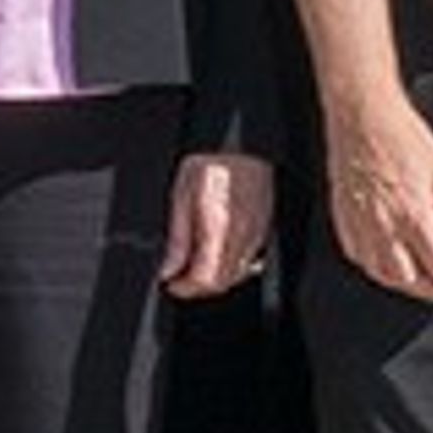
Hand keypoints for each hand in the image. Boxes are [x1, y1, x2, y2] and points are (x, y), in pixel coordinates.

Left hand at [160, 150, 276, 299]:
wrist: (241, 143)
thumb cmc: (211, 161)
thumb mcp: (182, 195)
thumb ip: (177, 238)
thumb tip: (169, 268)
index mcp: (218, 228)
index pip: (205, 279)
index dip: (185, 288)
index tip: (171, 284)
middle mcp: (241, 236)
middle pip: (221, 282)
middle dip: (198, 288)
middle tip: (179, 278)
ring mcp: (257, 235)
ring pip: (236, 275)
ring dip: (214, 278)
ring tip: (194, 266)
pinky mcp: (264, 230)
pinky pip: (248, 261)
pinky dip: (230, 266)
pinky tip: (216, 254)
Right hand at [320, 89, 432, 303]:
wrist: (364, 117)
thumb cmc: (405, 137)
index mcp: (415, 215)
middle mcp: (385, 226)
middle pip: (408, 279)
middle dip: (430, 287)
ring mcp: (361, 225)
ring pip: (380, 274)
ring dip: (402, 283)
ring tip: (419, 280)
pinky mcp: (344, 219)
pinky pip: (357, 257)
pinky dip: (374, 268)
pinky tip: (387, 263)